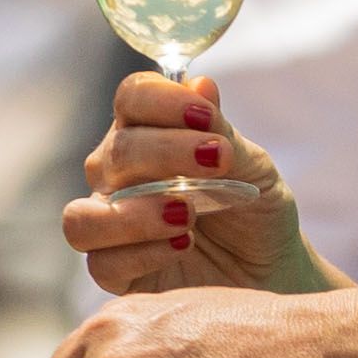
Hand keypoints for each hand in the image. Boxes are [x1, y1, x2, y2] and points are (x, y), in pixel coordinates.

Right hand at [62, 74, 326, 295]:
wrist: (272, 273)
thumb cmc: (256, 212)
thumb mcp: (253, 168)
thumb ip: (221, 131)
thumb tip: (201, 84)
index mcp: (149, 133)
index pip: (132, 98)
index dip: (160, 99)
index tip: (204, 114)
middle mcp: (119, 175)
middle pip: (115, 152)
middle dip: (167, 152)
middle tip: (217, 161)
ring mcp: (111, 224)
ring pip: (85, 215)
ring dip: (136, 211)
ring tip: (187, 212)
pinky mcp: (115, 272)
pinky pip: (101, 263)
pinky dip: (144, 251)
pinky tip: (184, 244)